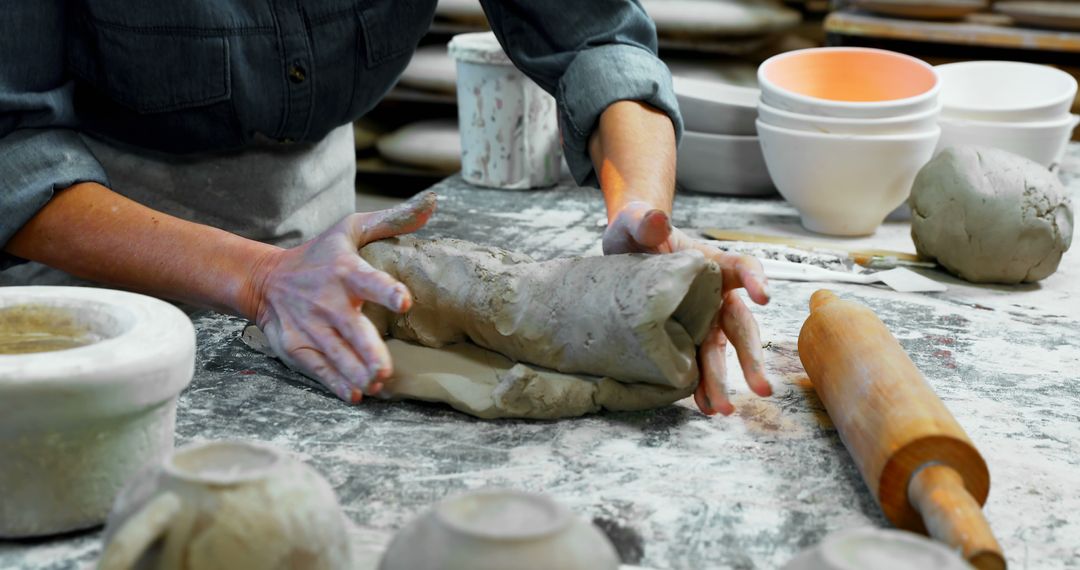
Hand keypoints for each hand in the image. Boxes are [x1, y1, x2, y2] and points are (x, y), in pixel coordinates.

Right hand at [247, 192, 435, 402]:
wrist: (266, 280)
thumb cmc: (319, 255)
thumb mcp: (351, 230)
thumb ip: (393, 221)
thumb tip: (433, 205)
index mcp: (346, 271)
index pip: (369, 280)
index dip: (387, 290)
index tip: (404, 301)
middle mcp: (328, 302)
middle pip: (352, 330)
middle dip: (368, 351)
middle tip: (384, 370)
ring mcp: (312, 328)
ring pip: (338, 355)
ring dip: (356, 373)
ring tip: (376, 385)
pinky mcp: (298, 347)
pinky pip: (319, 369)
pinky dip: (336, 384)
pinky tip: (355, 395)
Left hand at [602, 201, 772, 415]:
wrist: (623, 251)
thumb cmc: (637, 232)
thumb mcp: (636, 223)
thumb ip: (646, 221)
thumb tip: (656, 219)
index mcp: (711, 264)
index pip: (742, 268)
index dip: (755, 279)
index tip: (762, 296)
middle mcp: (715, 296)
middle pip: (740, 326)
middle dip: (751, 358)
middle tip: (761, 388)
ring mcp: (702, 320)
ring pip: (720, 352)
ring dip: (723, 381)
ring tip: (722, 410)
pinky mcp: (684, 338)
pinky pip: (697, 364)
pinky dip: (701, 386)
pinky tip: (704, 407)